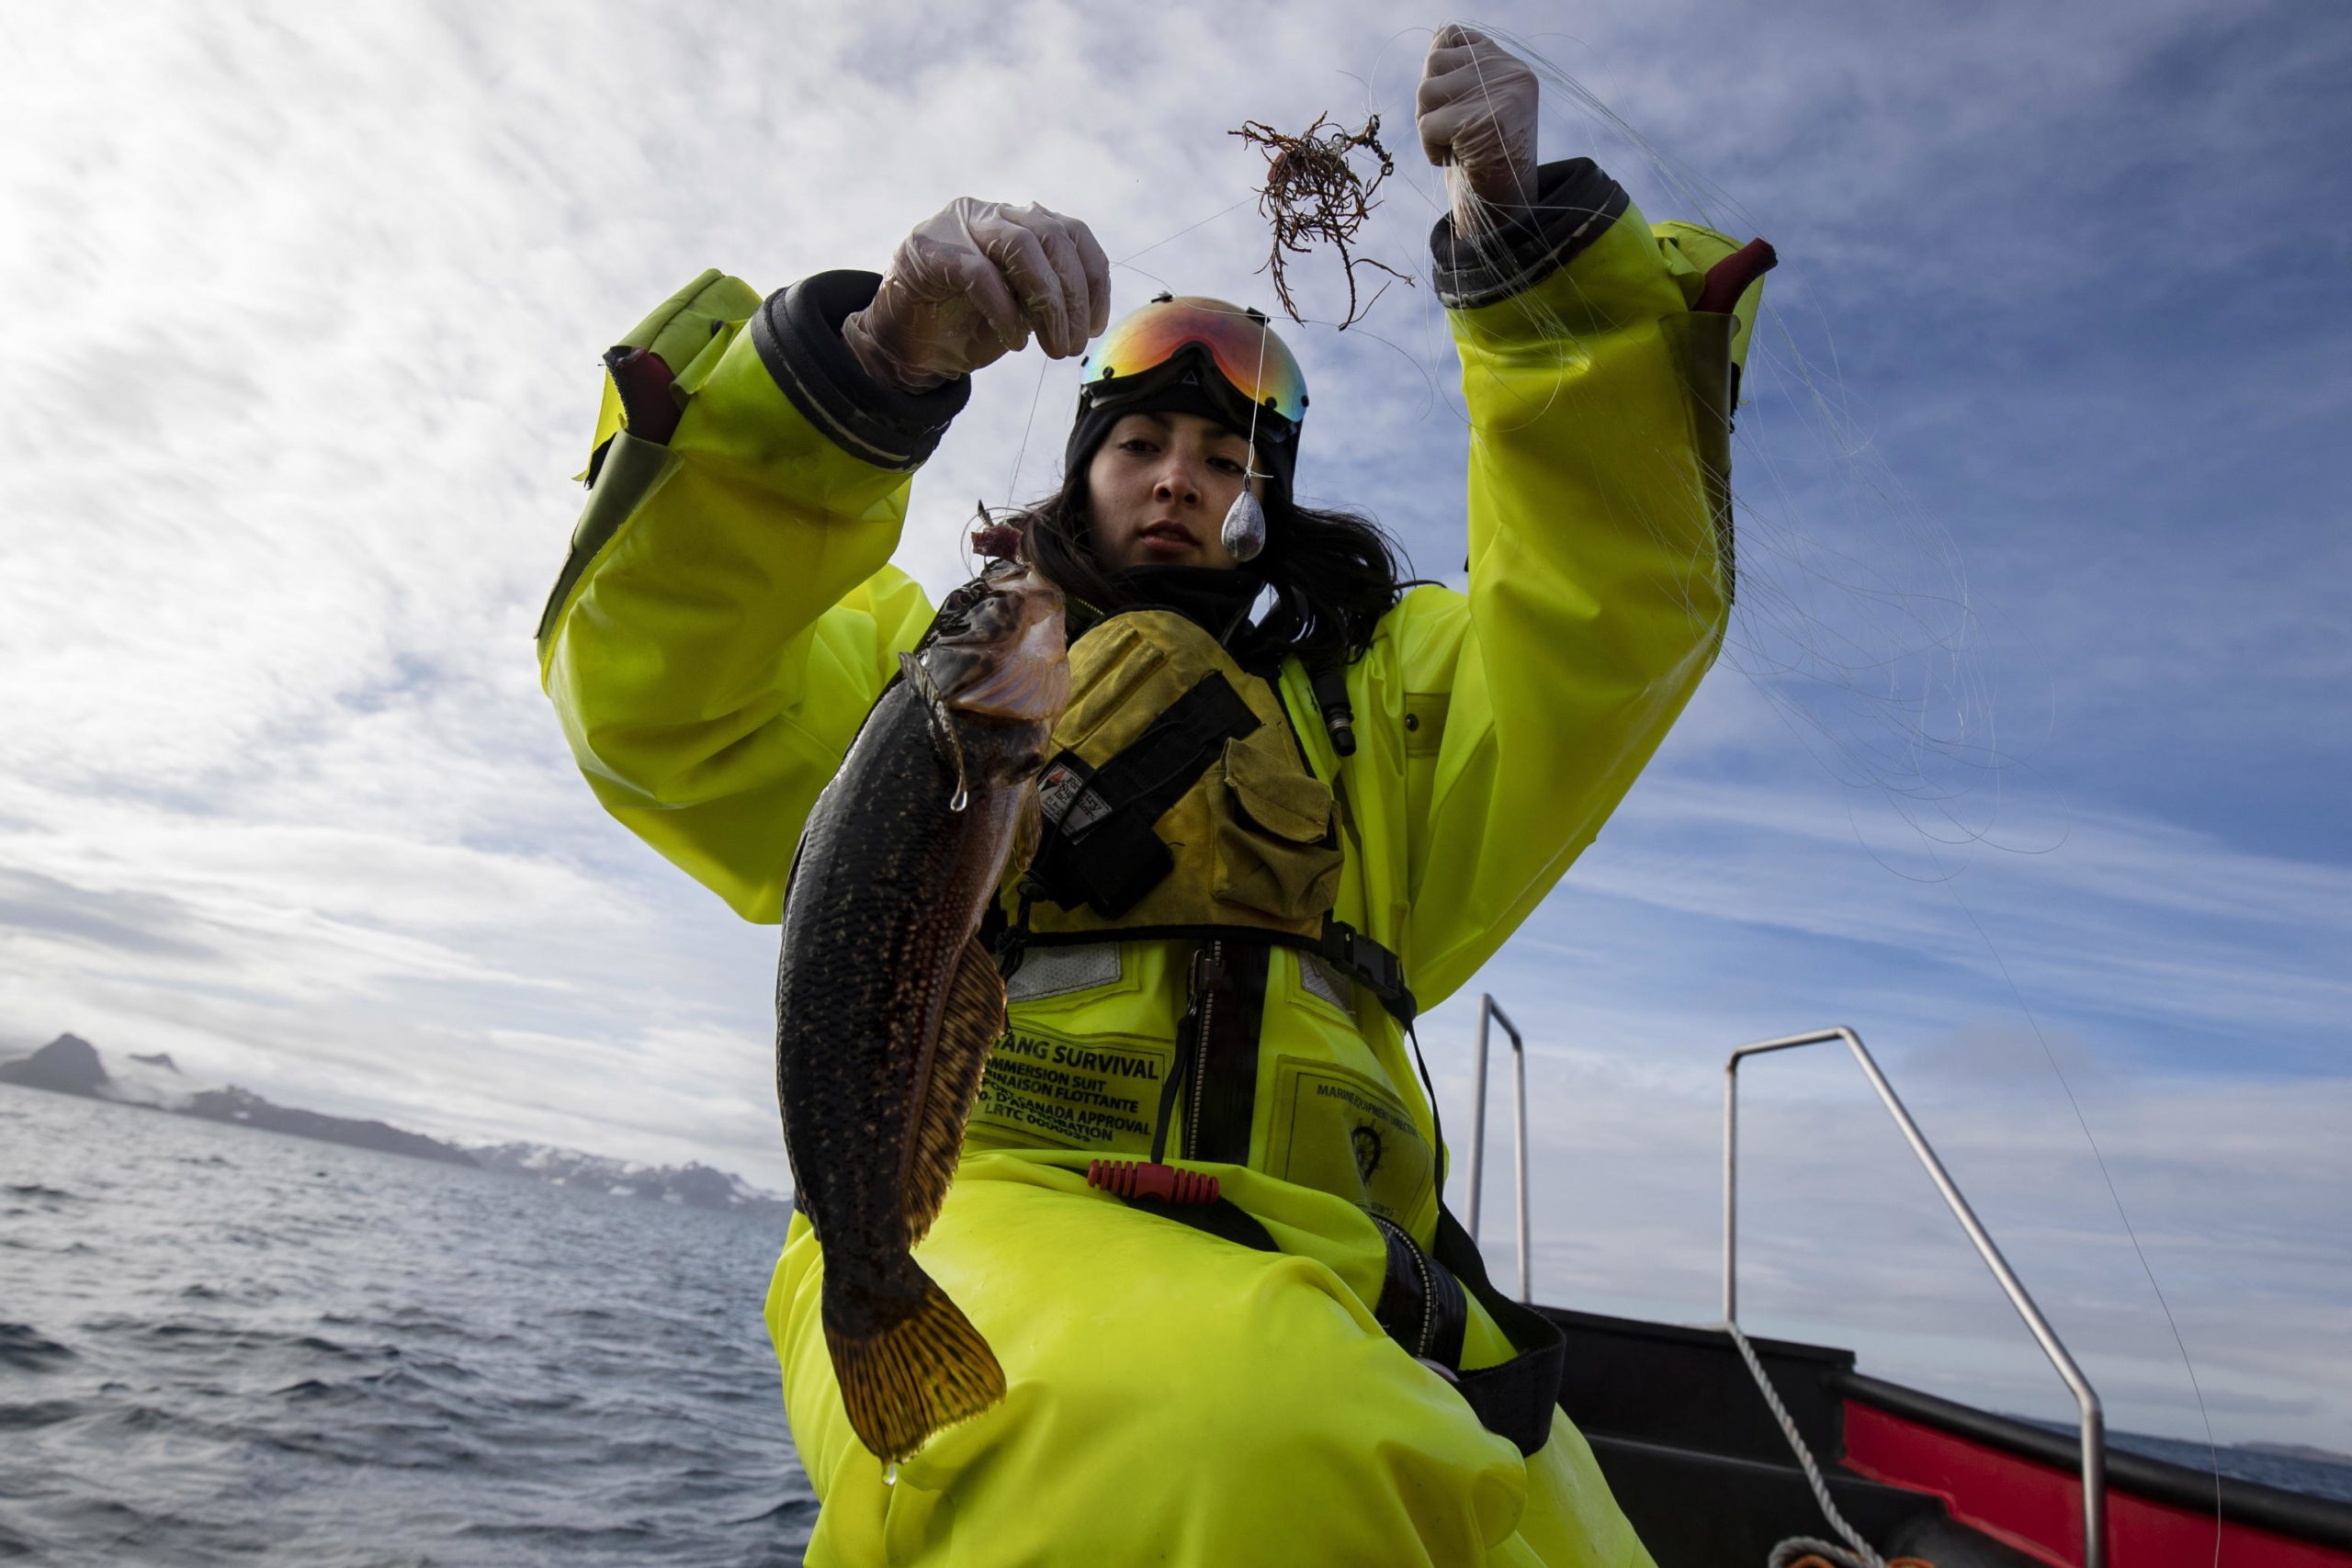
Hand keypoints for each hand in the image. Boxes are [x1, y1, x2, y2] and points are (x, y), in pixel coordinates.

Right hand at [843, 198, 1110, 393]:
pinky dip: (1004, 311)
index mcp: (1016, 221)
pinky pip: (979, 273)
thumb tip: (1090, 313)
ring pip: (1021, 246)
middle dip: (1073, 296)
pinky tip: (1014, 342)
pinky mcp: (927, 249)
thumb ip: (1050, 297)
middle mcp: (989, 213)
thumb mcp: (1021, 312)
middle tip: (1074, 345)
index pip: (1071, 231)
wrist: (904, 349)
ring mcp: (956, 226)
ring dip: (1048, 303)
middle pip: (1052, 235)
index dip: (1093, 278)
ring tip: (1055, 347)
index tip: (1097, 325)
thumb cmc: (965, 329)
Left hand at [1416, 25, 1539, 233]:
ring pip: (1426, 91)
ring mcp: (1503, 95)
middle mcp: (1511, 72)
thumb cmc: (1481, 161)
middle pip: (1432, 63)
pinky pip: (1428, 124)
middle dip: (1430, 104)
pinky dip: (1431, 149)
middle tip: (1453, 132)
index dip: (1438, 72)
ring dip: (1428, 126)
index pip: (1452, 35)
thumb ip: (1459, 71)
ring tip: (1456, 145)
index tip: (1453, 106)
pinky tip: (1457, 159)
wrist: (1503, 210)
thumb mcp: (1473, 105)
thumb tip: (1436, 37)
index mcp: (1510, 65)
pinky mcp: (1489, 121)